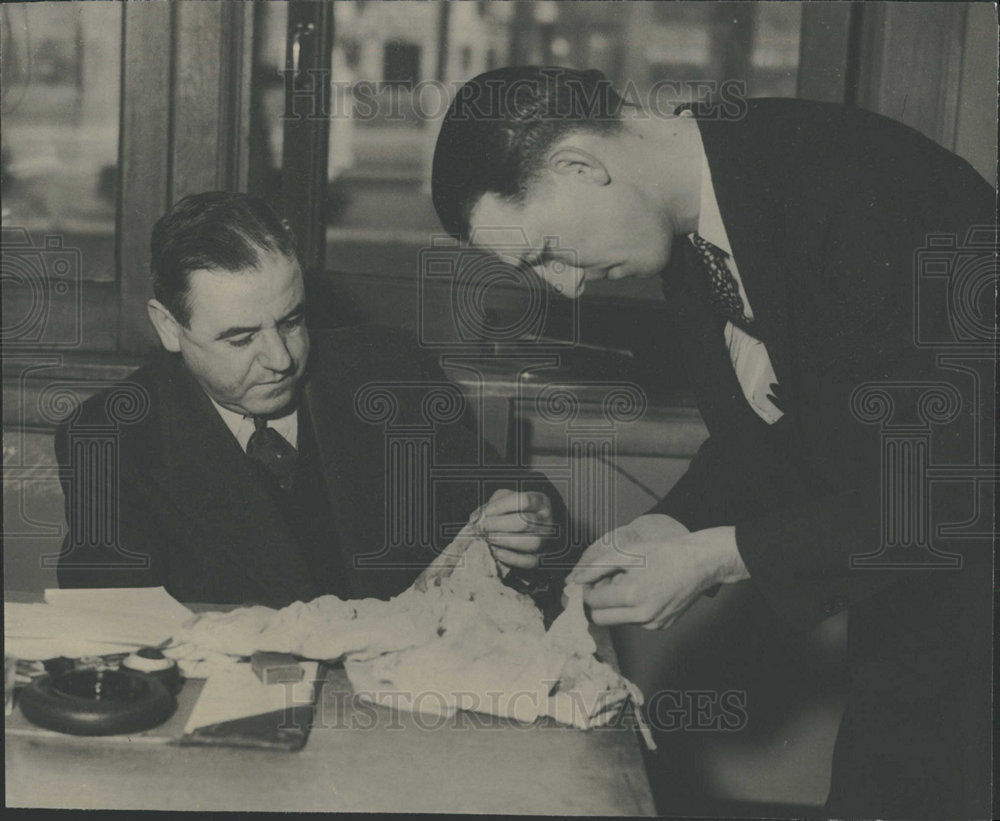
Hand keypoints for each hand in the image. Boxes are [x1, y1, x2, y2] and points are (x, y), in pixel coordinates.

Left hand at [469, 489, 553, 569]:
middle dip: (501, 525)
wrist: (524, 527)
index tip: (487, 511)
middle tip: (485, 527)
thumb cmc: (512, 511)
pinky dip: (511, 558)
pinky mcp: (541, 558)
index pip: (524, 501)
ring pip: (532, 542)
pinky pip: (530, 561)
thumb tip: (478, 518)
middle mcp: (547, 520)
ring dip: (506, 541)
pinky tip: (496, 552)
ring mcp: (546, 540)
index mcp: (540, 502)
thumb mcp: (504, 500)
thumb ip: (492, 505)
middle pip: (527, 522)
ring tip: (490, 538)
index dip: (502, 506)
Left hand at [567, 521, 748, 629]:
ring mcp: (653, 624)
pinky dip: (630, 609)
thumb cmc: (664, 553)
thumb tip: (575, 580)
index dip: (582, 591)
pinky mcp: (661, 626)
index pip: (591, 602)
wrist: (700, 563)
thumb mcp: (627, 552)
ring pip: (617, 620)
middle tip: (596, 586)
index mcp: (631, 595)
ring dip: (613, 606)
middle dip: (593, 604)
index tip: (582, 582)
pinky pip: (634, 621)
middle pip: (600, 619)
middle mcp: (642, 615)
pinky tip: (641, 590)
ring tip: (626, 582)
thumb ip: (597, 566)